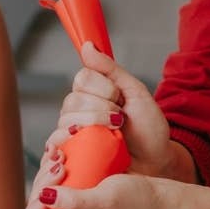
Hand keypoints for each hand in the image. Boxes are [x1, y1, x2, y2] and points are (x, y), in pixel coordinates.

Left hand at [26, 172, 160, 208]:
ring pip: (40, 202)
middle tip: (59, 166)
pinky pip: (52, 194)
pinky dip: (53, 177)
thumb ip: (76, 202)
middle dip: (41, 187)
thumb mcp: (107, 200)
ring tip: (61, 160)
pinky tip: (61, 161)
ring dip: (46, 178)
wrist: (157, 199)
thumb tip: (44, 197)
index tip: (49, 190)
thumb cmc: (139, 203)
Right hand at [47, 42, 178, 179]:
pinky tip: (86, 144)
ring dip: (93, 126)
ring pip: (66, 120)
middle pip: (72, 100)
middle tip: (119, 121)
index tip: (120, 100)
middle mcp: (78, 111)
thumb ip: (111, 70)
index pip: (82, 79)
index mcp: (92, 93)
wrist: (154, 162)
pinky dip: (68, 142)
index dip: (103, 88)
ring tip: (112, 135)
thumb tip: (88, 45)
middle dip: (101, 109)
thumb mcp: (135, 93)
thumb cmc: (147, 130)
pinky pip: (55, 143)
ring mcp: (72, 133)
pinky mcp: (70, 154)